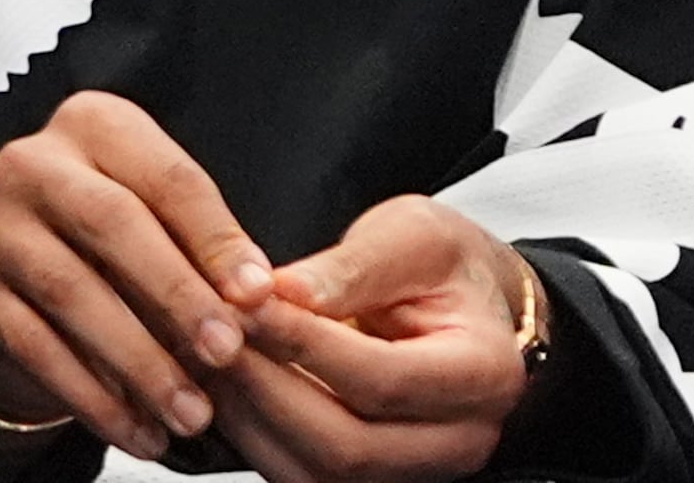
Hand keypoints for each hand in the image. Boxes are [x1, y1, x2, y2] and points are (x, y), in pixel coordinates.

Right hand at [0, 91, 277, 462]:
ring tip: (192, 410)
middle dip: (176, 294)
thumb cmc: (114, 249)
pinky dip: (96, 398)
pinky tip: (140, 431)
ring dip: (141, 361)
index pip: (166, 177)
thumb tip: (254, 297)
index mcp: (94, 127)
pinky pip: (39, 351)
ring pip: (72, 293)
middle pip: (112, 224)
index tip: (258, 297)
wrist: (22, 292)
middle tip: (226, 351)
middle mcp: (34, 166)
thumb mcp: (161, 225)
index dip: (217, 239)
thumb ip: (204, 249)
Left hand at [202, 195, 530, 482]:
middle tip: (212, 335)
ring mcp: (414, 472)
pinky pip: (303, 477)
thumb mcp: (413, 235)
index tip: (247, 304)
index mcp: (484, 373)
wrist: (468, 306)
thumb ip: (352, 266)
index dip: (304, 345)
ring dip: (250, 418)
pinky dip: (256, 436)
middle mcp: (459, 440)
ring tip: (208, 357)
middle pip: (346, 444)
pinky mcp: (373, 480)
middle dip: (266, 389)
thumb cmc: (447, 268)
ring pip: (317, 473)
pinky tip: (227, 387)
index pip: (382, 378)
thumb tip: (278, 293)